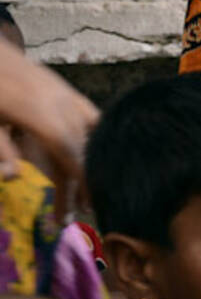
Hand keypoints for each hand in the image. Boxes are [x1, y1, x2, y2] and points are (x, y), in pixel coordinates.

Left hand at [0, 44, 96, 194]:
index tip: (88, 202)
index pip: (70, 151)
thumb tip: (14, 177)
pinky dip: (94, 136)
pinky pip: (89, 116)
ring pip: (91, 132)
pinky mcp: (65, 90)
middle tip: (83, 209)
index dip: (82, 178)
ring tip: (87, 187)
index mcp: (40, 114)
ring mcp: (66, 94)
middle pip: (83, 147)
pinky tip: (92, 152)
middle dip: (86, 179)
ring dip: (91, 160)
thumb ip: (0, 149)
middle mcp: (61, 104)